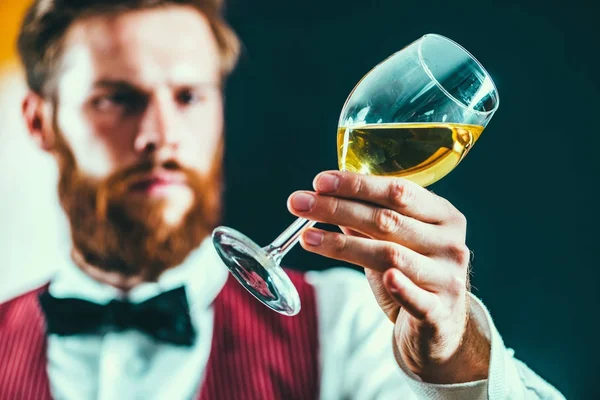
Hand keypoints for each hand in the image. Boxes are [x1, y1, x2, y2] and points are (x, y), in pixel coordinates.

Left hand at [287, 171, 489, 383]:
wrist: (439, 326)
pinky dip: (401, 287)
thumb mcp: (392, 241)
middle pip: (388, 219)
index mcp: (442, 215)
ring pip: (391, 254)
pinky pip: (417, 298)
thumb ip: (367, 218)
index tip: (319, 181)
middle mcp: (449, 242)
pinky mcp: (440, 311)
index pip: (397, 191)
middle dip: (337, 208)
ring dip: (343, 245)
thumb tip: (323, 195)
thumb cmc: (411, 273)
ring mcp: (447, 277)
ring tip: (307, 237)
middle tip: (298, 203)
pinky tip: (387, 278)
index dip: (357, 185)